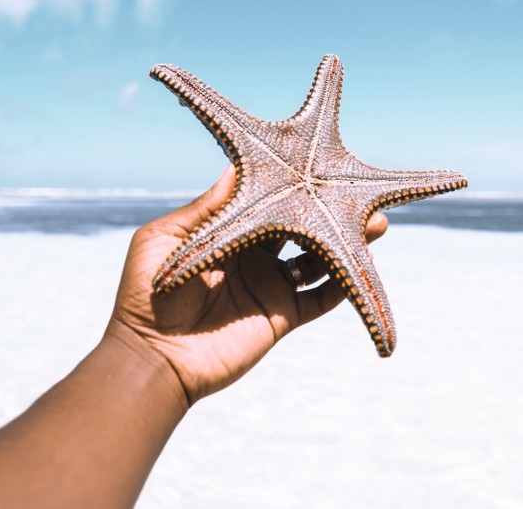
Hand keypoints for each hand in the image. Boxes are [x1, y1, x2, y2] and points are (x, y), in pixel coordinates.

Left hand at [109, 166, 387, 405]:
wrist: (152, 358)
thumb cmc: (146, 294)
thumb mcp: (166, 239)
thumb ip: (205, 208)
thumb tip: (235, 166)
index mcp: (228, 231)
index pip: (268, 202)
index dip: (293, 185)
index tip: (318, 164)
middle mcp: (254, 255)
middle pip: (300, 226)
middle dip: (329, 209)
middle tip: (359, 192)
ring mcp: (270, 286)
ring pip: (318, 259)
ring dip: (346, 241)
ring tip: (376, 223)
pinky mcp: (281, 317)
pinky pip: (321, 299)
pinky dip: (345, 284)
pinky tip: (364, 263)